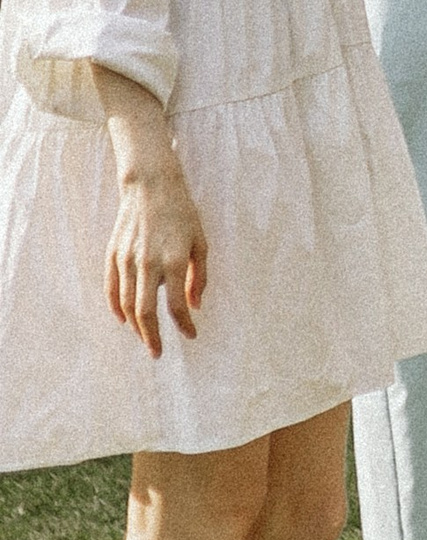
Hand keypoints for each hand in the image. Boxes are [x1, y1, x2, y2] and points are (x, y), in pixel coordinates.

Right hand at [104, 149, 207, 356]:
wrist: (151, 187)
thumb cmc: (183, 214)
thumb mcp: (202, 243)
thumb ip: (200, 276)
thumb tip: (195, 306)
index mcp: (175, 261)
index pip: (177, 304)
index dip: (184, 324)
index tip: (191, 335)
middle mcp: (148, 263)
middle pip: (145, 311)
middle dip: (152, 336)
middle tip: (158, 352)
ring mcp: (127, 259)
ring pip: (127, 303)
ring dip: (136, 326)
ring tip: (146, 338)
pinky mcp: (113, 254)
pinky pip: (112, 288)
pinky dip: (117, 307)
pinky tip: (125, 319)